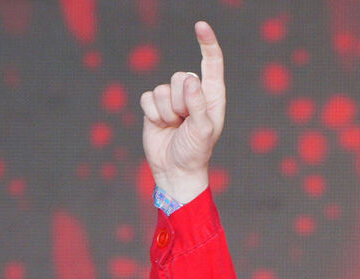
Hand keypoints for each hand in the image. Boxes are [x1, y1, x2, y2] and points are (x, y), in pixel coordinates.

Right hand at [139, 21, 225, 202]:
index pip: (211, 63)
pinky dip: (152, 114)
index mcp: (212, 96)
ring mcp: (172, 99)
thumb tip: (189, 79)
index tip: (200, 26)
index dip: (207, 43)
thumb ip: (198, 104)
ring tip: (174, 127)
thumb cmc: (195, 152)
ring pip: (162, 89)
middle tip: (185, 122)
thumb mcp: (202, 130)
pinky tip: (161, 126)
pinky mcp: (154, 106)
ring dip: (166, 112)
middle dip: (180, 102)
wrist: (175, 170)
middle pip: (180, 76)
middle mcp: (193, 93)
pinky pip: (147, 97)